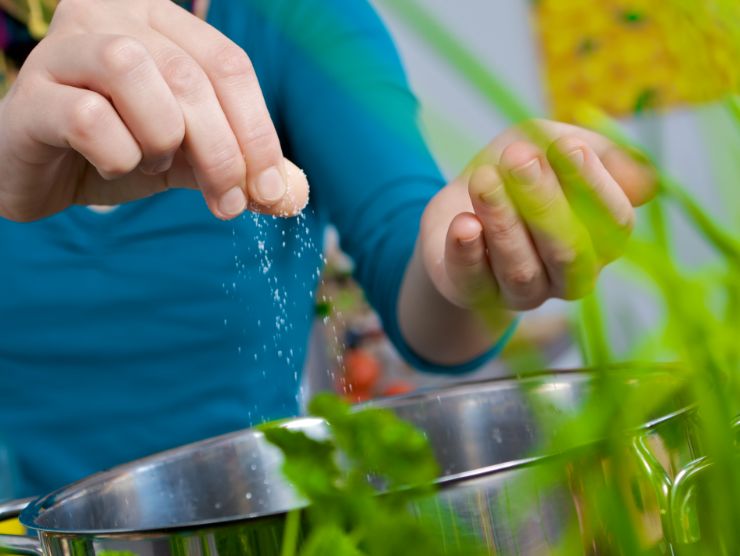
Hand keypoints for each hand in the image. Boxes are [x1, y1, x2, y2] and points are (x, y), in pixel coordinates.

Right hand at [0, 0, 307, 221]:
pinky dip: (117, 154)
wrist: (42, 173)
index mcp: (159, 21)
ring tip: (150, 163)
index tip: (271, 189)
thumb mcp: (190, 155)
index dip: (258, 131)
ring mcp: (63, 47)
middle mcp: (110, 16)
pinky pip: (89, 118)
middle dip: (223, 153)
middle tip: (229, 205)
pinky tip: (111, 163)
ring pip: (135, 73)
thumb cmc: (120, 151)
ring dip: (161, 139)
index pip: (229, 64)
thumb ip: (238, 165)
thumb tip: (291, 194)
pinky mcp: (31, 93)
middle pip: (191, 76)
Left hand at [421, 120, 656, 312]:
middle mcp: (568, 275)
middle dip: (545, 202)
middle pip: (568, 251)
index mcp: (600, 240)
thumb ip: (598, 153)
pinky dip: (468, 253)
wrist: (460, 200)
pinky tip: (463, 224)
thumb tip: (645, 181)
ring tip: (483, 179)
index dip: (593, 185)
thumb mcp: (553, 144)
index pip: (612, 223)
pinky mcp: (474, 294)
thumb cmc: (517, 171)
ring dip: (503, 222)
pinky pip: (474, 281)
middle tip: (519, 158)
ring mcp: (521, 292)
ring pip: (521, 269)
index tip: (567, 146)